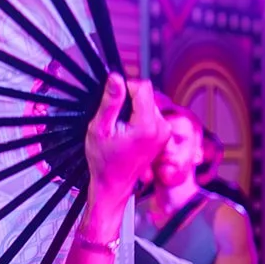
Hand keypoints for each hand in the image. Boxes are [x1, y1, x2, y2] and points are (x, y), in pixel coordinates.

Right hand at [84, 74, 167, 216]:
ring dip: (133, 108)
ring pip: (149, 103)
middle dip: (129, 100)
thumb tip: (116, 78)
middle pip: (147, 94)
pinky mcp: (164, 135)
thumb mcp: (99, 129)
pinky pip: (151, 113)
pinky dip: (138, 116)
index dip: (125, 86)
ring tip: (120, 127)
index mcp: (147, 126)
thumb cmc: (104, 162)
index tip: (112, 98)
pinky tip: (127, 131)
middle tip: (114, 119)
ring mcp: (165, 132)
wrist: (114, 185)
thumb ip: (110, 102)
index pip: (143, 87)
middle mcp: (161, 128)